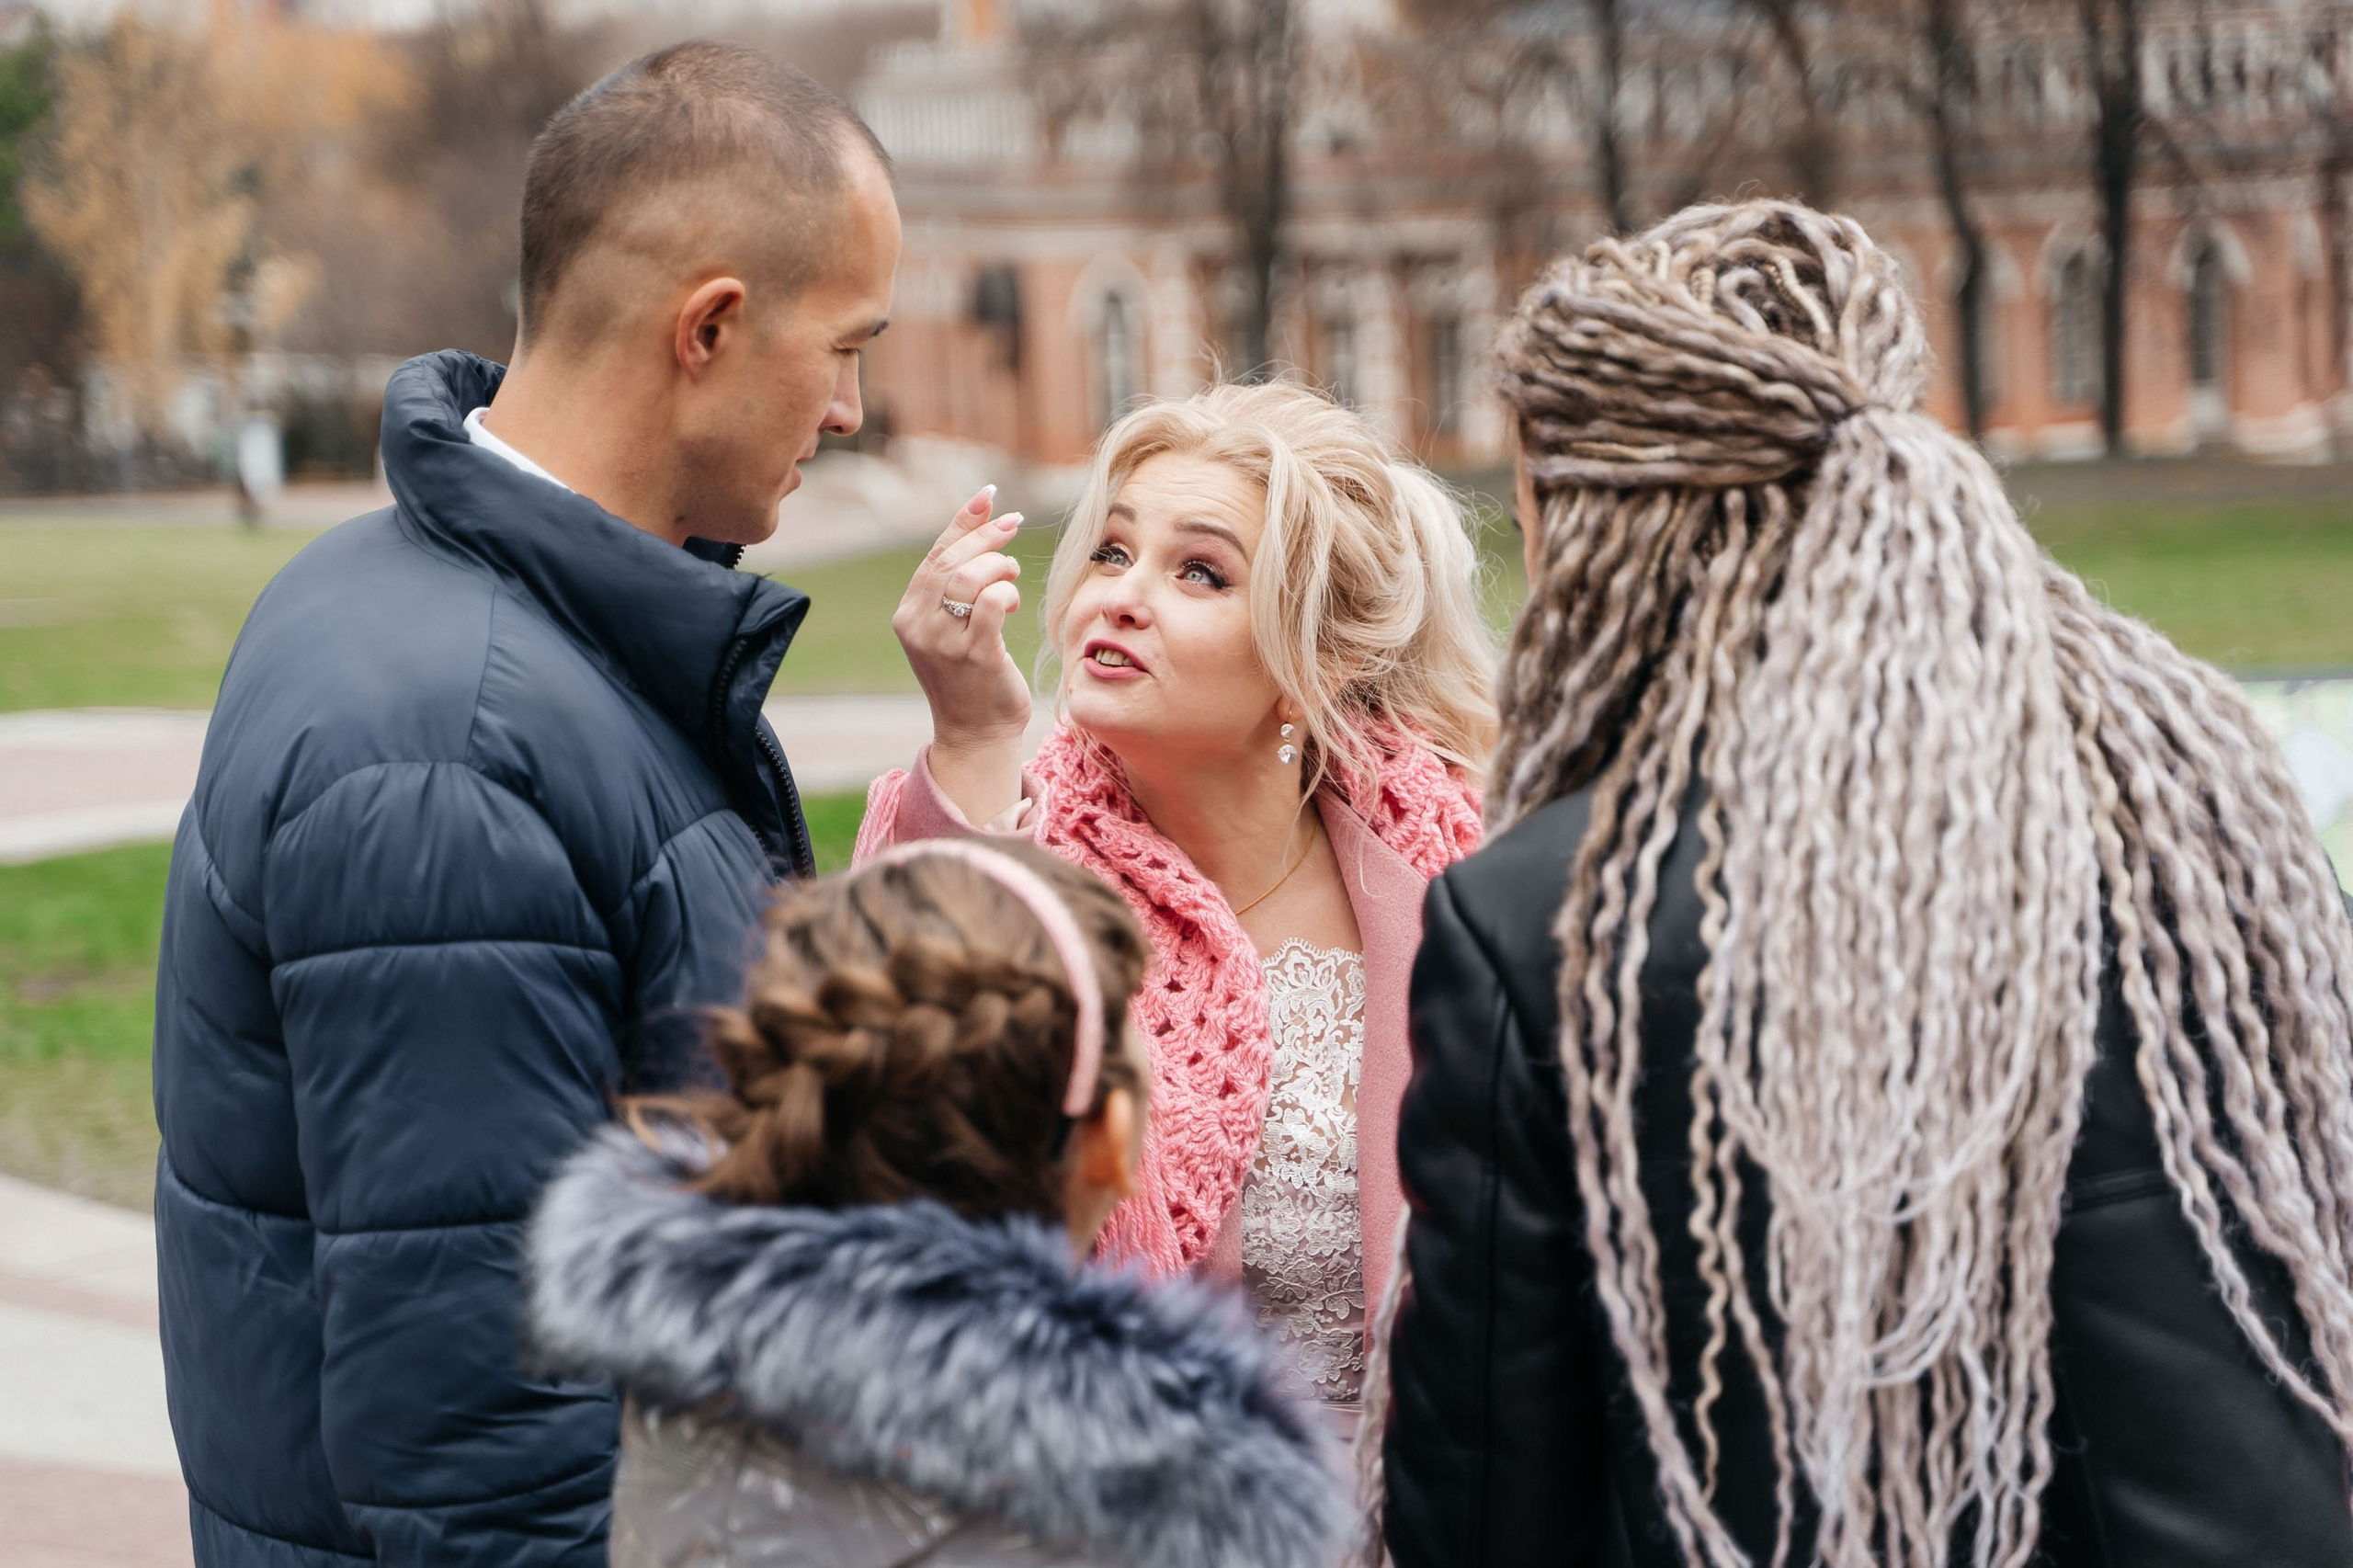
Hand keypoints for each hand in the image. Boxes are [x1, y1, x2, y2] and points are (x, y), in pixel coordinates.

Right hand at [893, 487, 1034, 822]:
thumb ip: (957, 590)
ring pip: (969, 578)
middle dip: (988, 536)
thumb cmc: (972, 677)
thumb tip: (984, 534)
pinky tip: (1013, 603)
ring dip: (999, 566)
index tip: (989, 496)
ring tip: (1012, 576)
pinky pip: (991, 604)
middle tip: (1015, 524)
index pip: (935, 556)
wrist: (976, 733)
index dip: (963, 522)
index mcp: (908, 614)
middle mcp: (918, 625)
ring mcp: (943, 642)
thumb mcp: (953, 628)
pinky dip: (1007, 593)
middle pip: (952, 562)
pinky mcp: (974, 655)